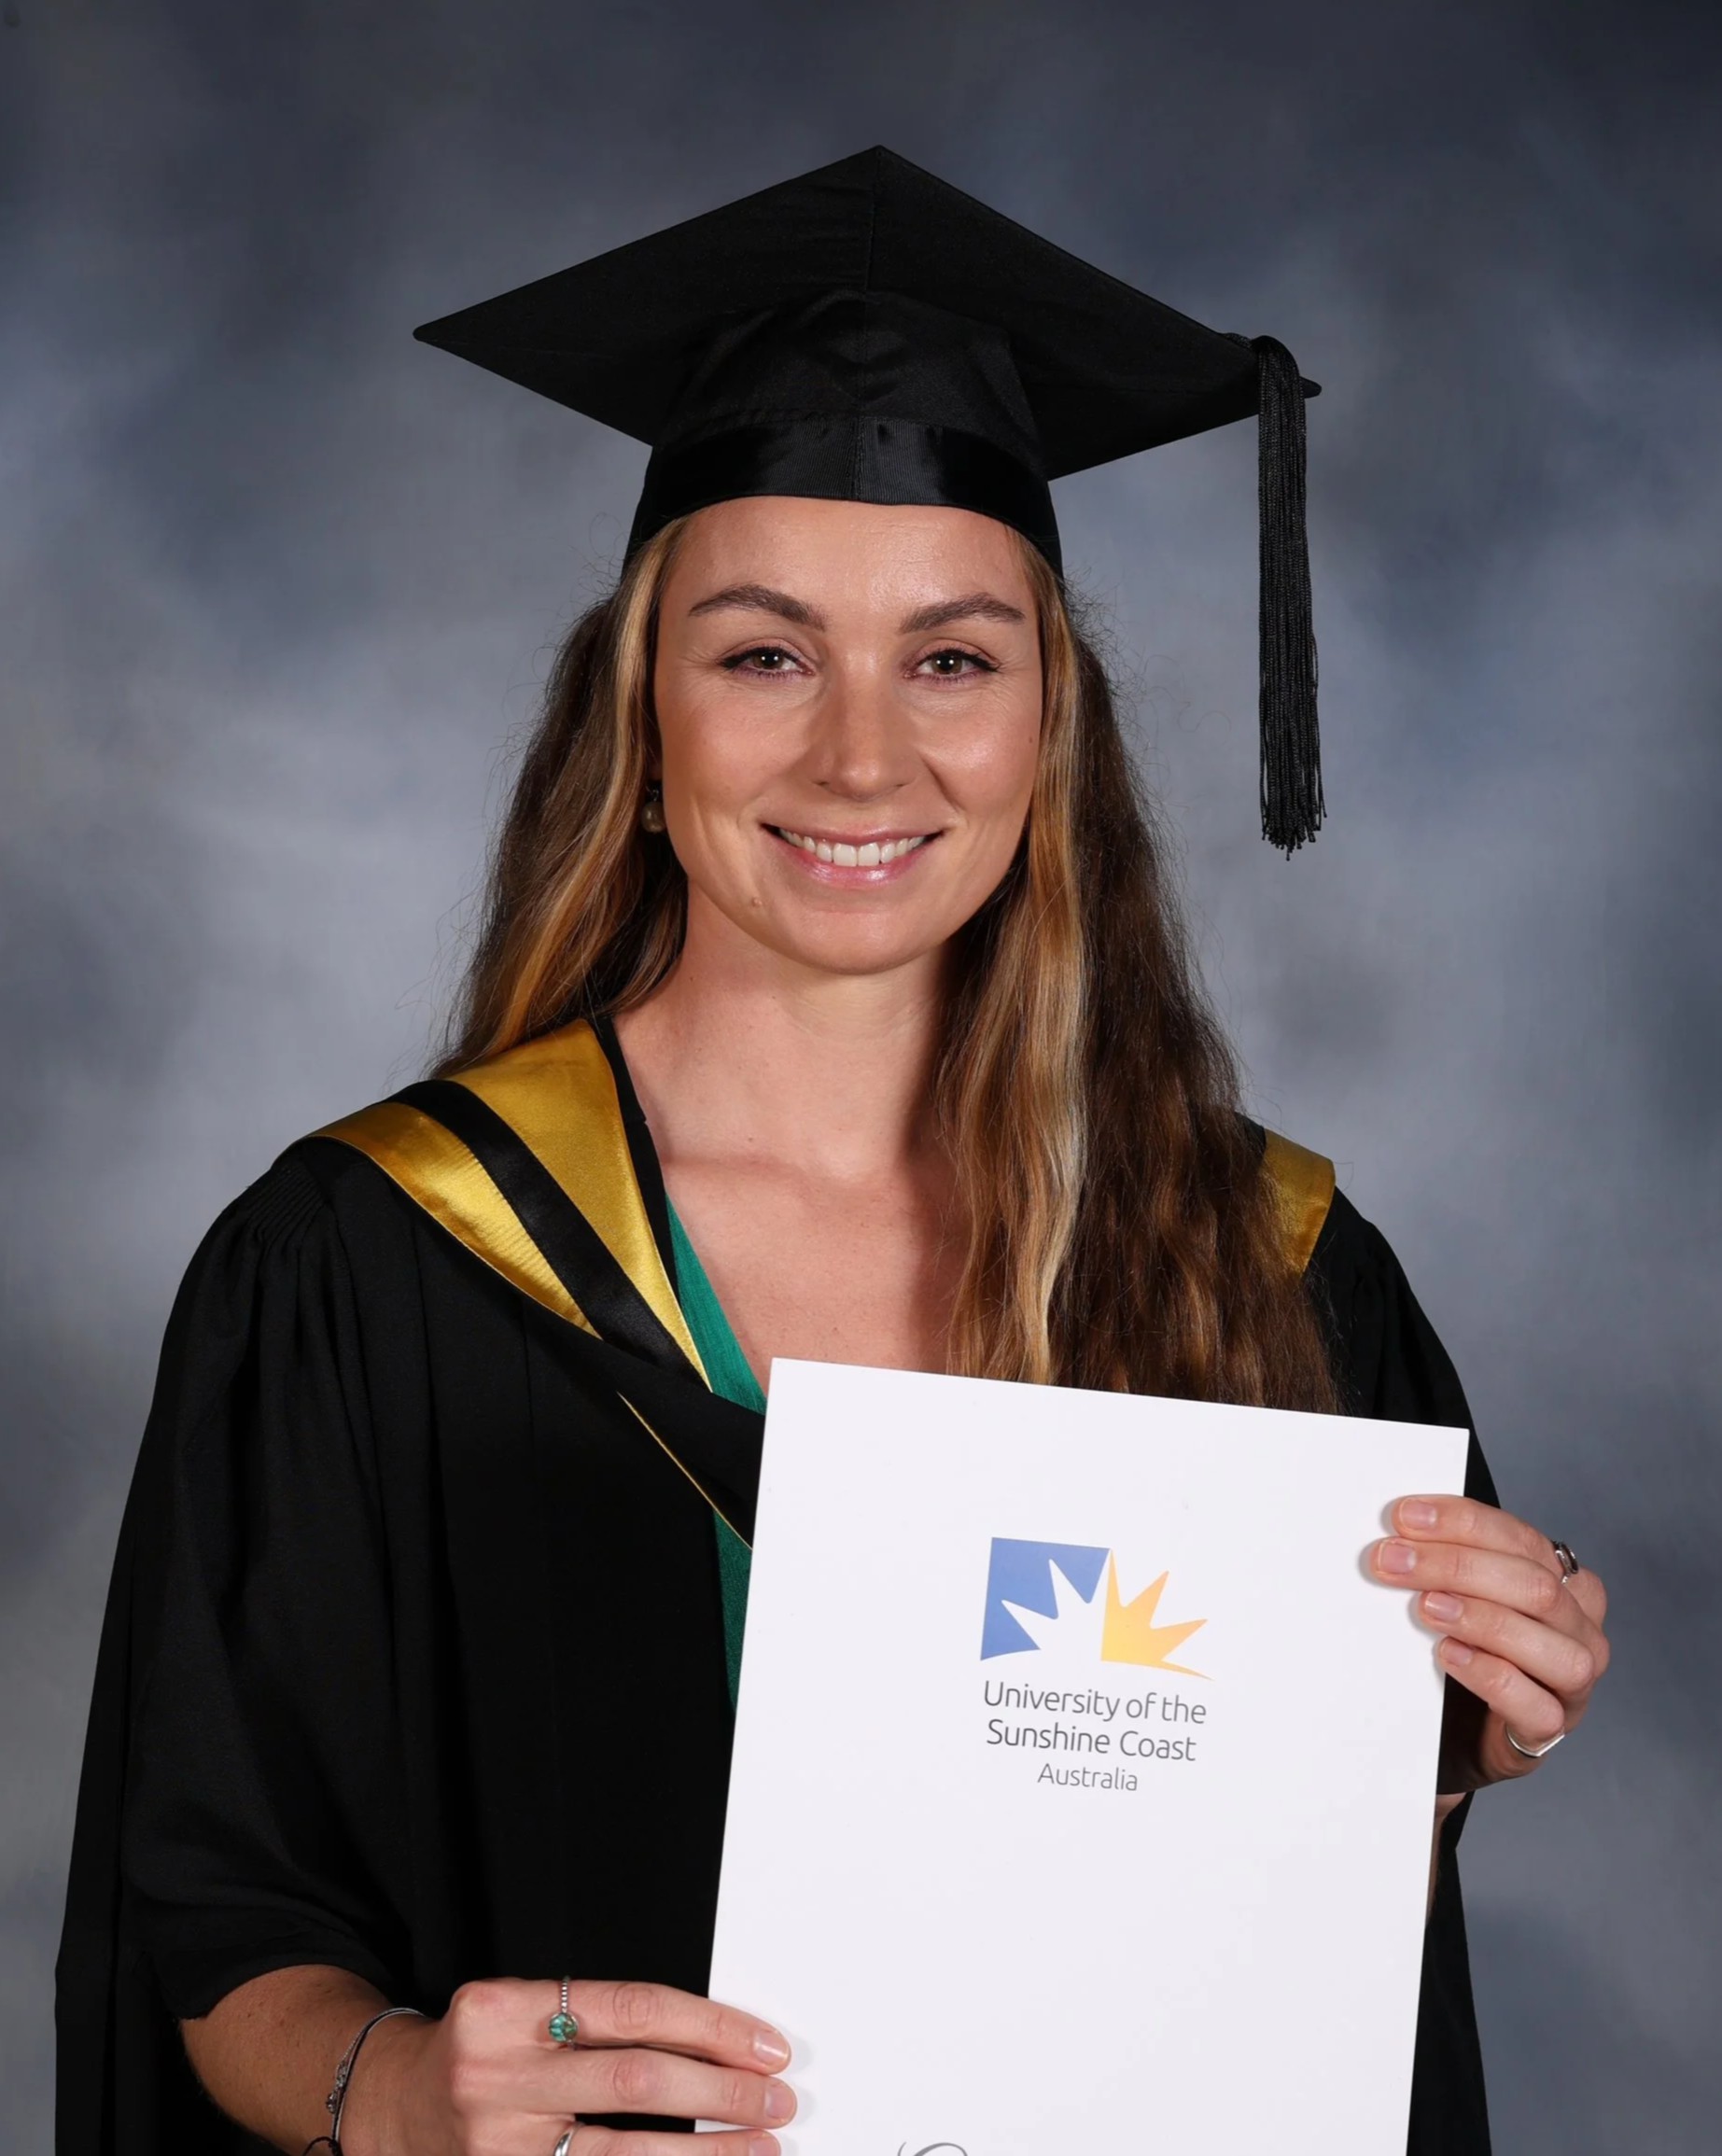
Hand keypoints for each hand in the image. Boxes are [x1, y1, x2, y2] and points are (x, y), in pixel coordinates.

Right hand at [347, 1977, 794, 2155]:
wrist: (390, 2107)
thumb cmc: (480, 2050)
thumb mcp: (521, 2009)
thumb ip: (599, 2020)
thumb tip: (714, 2045)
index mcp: (506, 2007)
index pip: (633, 2009)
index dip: (710, 2028)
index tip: (765, 2045)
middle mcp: (496, 2075)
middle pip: (637, 2081)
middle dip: (722, 2091)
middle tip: (778, 2097)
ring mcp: (496, 2145)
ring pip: (624, 2153)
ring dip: (706, 2152)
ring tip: (761, 2146)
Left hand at [1371, 1496, 1609, 1789]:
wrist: (1480, 1729)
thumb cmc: (1481, 1649)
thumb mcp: (1474, 1596)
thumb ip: (1456, 1565)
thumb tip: (1400, 1534)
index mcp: (1567, 1582)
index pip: (1520, 1538)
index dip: (1461, 1522)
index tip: (1406, 1517)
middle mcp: (1579, 1626)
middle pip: (1532, 1584)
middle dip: (1456, 1566)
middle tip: (1395, 1561)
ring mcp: (1572, 1678)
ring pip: (1544, 1640)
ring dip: (1478, 1617)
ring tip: (1425, 1606)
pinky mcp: (1551, 1725)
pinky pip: (1532, 1701)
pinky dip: (1487, 1673)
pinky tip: (1448, 1654)